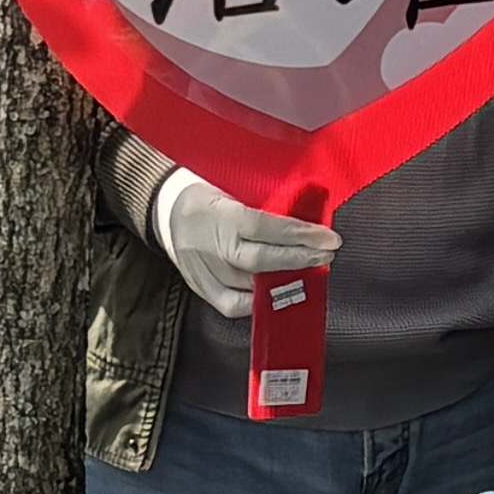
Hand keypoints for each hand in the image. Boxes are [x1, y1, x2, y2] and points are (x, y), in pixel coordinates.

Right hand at [151, 169, 341, 322]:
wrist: (165, 210)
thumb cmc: (207, 194)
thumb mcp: (232, 188)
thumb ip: (263, 206)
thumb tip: (305, 218)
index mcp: (220, 213)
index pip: (265, 227)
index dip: (300, 235)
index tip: (329, 238)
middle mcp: (211, 245)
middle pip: (260, 261)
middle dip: (299, 260)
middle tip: (326, 256)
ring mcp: (204, 270)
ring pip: (249, 286)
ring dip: (284, 282)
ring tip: (309, 273)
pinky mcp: (199, 287)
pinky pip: (231, 305)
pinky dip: (257, 303)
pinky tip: (276, 294)